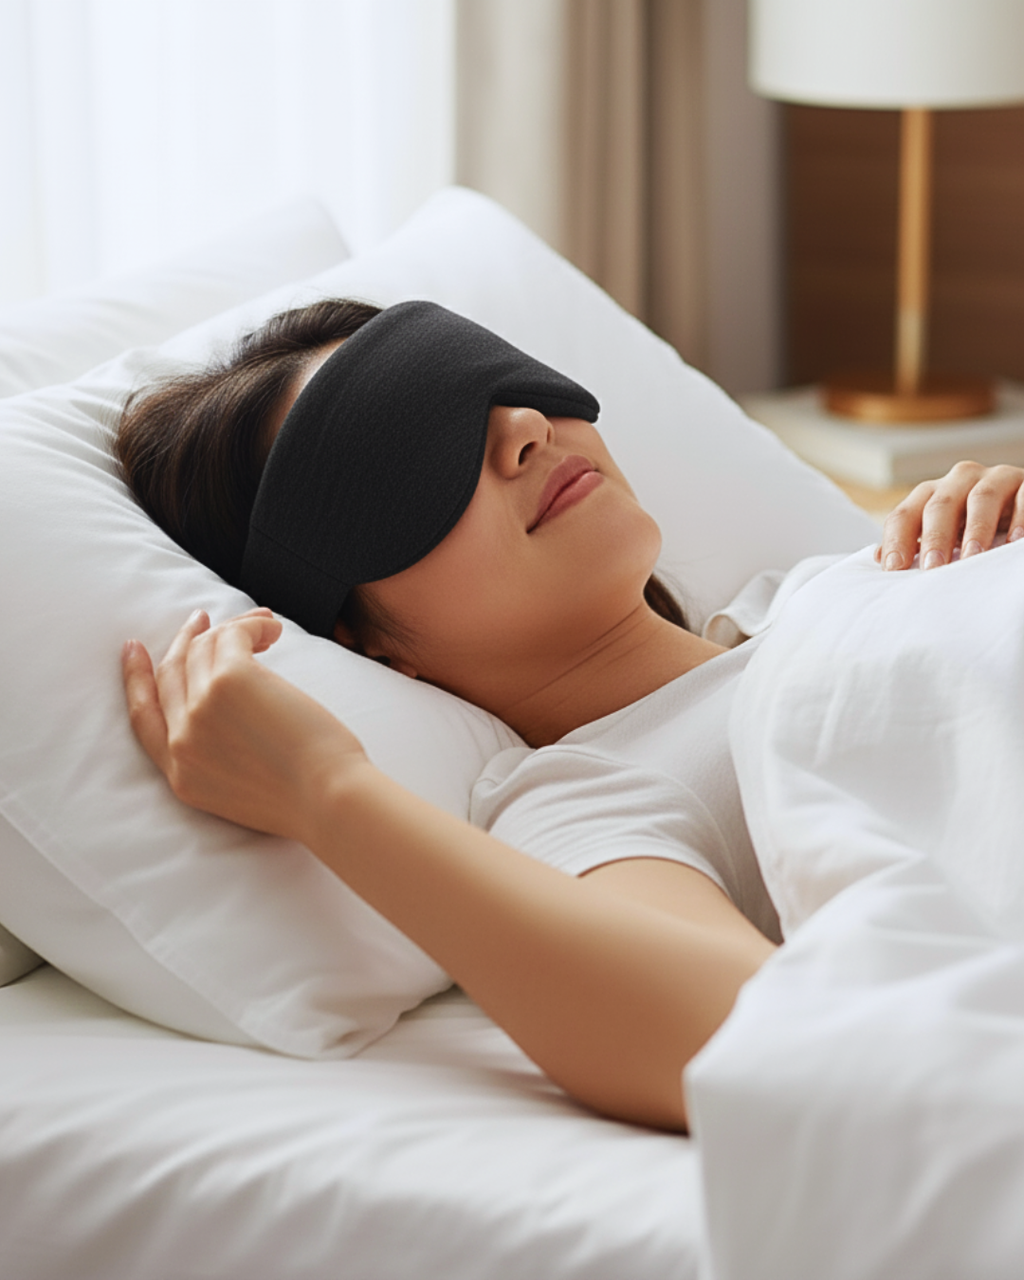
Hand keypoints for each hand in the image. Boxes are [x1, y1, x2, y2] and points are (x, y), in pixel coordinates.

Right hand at [122, 608, 369, 844]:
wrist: (330, 802)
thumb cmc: (308, 799)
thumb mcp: (239, 792)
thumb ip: (218, 758)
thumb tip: (233, 711)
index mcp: (180, 774)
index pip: (143, 718)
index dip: (136, 679)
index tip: (135, 649)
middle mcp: (182, 741)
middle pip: (170, 674)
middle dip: (183, 640)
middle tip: (200, 619)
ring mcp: (202, 708)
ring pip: (202, 648)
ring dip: (233, 628)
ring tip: (264, 625)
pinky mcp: (231, 680)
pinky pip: (232, 635)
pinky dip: (253, 626)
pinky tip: (273, 629)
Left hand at [875, 461, 1023, 570]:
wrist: (1016, 506)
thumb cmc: (972, 526)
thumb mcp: (943, 533)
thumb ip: (914, 542)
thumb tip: (879, 558)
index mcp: (931, 494)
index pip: (904, 515)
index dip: (896, 541)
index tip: (894, 570)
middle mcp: (958, 480)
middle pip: (939, 505)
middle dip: (934, 537)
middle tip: (933, 567)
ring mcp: (994, 478)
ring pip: (981, 498)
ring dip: (976, 529)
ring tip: (972, 556)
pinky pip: (1023, 496)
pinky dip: (1019, 518)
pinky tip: (1014, 541)